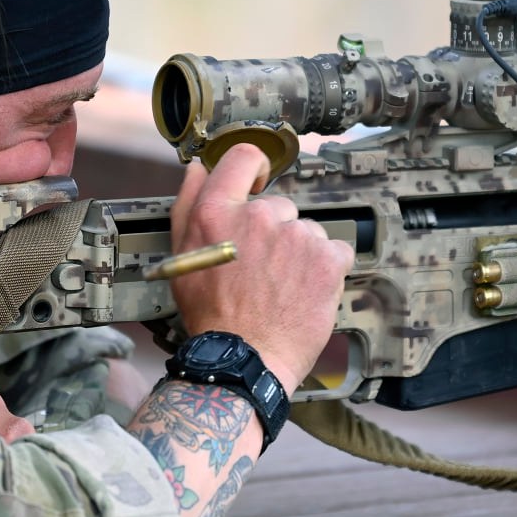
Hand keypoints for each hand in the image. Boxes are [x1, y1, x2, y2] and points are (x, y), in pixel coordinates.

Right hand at [167, 145, 352, 390]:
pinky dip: (326, 269)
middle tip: (262, 270)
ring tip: (282, 287)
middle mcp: (259, 216)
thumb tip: (199, 167)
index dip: (254, 167)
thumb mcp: (182, 257)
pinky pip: (335, 251)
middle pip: (278, 206)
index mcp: (218, 212)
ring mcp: (296, 236)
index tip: (257, 183)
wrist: (244, 359)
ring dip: (299, 253)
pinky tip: (305, 291)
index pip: (244, 157)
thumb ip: (189, 204)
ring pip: (306, 232)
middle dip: (273, 232)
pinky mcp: (327, 259)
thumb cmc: (211, 314)